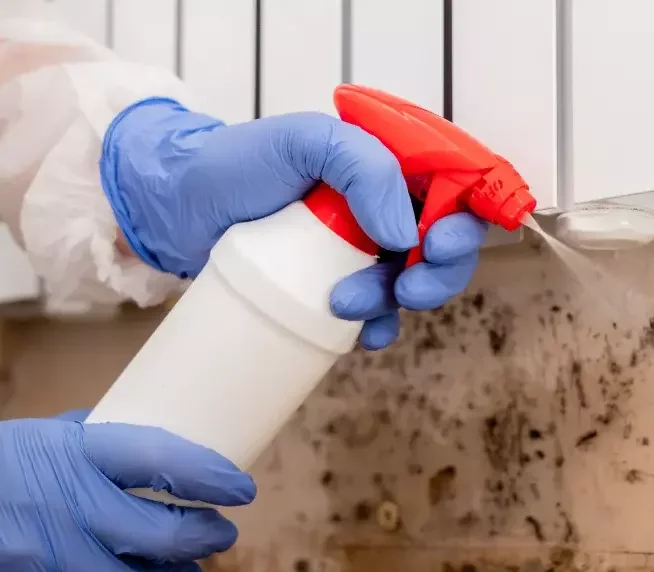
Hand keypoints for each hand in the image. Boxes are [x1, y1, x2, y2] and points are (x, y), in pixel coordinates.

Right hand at [0, 416, 254, 571]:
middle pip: (158, 534)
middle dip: (204, 538)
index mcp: (72, 451)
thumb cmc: (3, 464)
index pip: (160, 459)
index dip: (210, 477)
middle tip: (221, 534)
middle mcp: (60, 505)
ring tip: (191, 571)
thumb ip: (106, 442)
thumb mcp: (50, 435)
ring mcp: (40, 558)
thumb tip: (171, 450)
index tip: (241, 488)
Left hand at [100, 99, 487, 349]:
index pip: (457, 190)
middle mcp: (387, 206)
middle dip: (435, 274)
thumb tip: (406, 234)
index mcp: (391, 164)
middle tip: (404, 288)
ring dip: (395, 303)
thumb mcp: (306, 141)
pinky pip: (379, 315)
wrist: (179, 207)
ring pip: (413, 284)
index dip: (464, 222)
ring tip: (344, 304)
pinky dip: (378, 329)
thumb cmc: (238, 162)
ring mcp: (364, 249)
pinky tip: (360, 337)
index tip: (436, 245)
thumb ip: (365, 168)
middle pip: (446, 246)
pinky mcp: (339, 285)